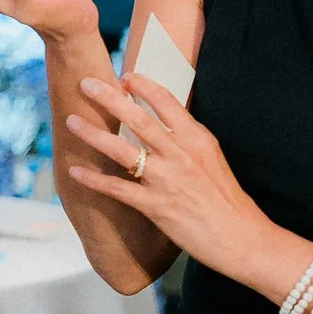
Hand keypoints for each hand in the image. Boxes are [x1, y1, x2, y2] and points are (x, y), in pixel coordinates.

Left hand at [63, 72, 269, 279]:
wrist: (240, 237)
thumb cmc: (226, 199)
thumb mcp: (212, 158)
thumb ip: (188, 140)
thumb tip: (164, 123)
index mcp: (197, 138)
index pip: (166, 102)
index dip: (143, 86)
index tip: (125, 77)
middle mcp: (180, 154)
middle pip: (138, 119)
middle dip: (109, 98)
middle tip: (86, 82)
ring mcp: (167, 180)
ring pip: (122, 150)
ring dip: (93, 134)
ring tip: (72, 121)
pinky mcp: (156, 206)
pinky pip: (118, 189)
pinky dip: (95, 180)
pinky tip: (76, 172)